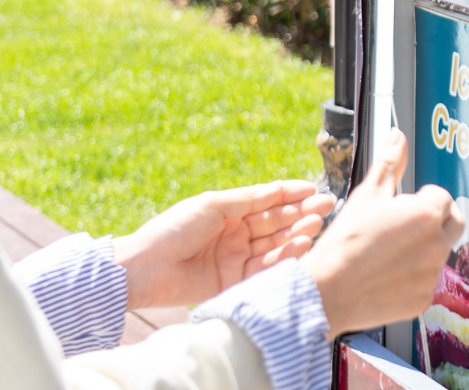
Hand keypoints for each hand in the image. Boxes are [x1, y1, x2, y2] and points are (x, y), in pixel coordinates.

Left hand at [115, 180, 335, 310]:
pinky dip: (283, 258)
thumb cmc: (173, 229)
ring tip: (314, 225)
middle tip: (324, 207)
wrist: (144, 269)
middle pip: (275, 223)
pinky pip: (264, 268)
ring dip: (295, 234)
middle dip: (300, 214)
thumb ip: (250, 199)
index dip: (291, 195)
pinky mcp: (234, 281)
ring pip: (274, 244)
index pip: (268, 202)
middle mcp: (237, 234)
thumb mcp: (214, 204)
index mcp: (230, 213)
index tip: (314, 190)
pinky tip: (298, 246)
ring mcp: (236, 258)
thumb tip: (282, 188)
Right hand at [303, 128, 464, 336]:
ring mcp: (432, 273)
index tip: (403, 206)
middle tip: (408, 224)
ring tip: (389, 252)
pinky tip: (387, 275)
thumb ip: (389, 164)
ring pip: (439, 253)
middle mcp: (437, 244)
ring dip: (424, 248)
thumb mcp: (367, 196)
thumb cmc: (345, 243)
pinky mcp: (423, 299)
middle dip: (436, 219)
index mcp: (427, 214)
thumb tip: (397, 137)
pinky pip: (426, 281)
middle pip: (453, 223)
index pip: (442, 197)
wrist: (326, 291)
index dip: (422, 198)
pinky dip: (413, 277)